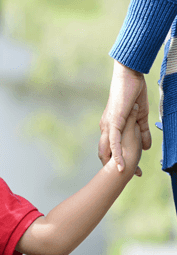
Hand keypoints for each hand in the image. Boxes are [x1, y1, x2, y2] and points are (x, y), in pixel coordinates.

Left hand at [99, 60, 150, 175]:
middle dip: (115, 166)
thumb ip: (142, 132)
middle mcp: (106, 128)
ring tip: (124, 177)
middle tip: (127, 177)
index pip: (113, 148)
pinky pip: (114, 141)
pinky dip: (117, 154)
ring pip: (109, 150)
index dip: (119, 161)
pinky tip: (120, 167)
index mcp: (111, 127)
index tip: (128, 173)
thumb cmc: (132, 94)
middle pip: (107, 153)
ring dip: (116, 165)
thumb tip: (146, 146)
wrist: (129, 77)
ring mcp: (108, 126)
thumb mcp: (140, 117)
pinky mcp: (113, 122)